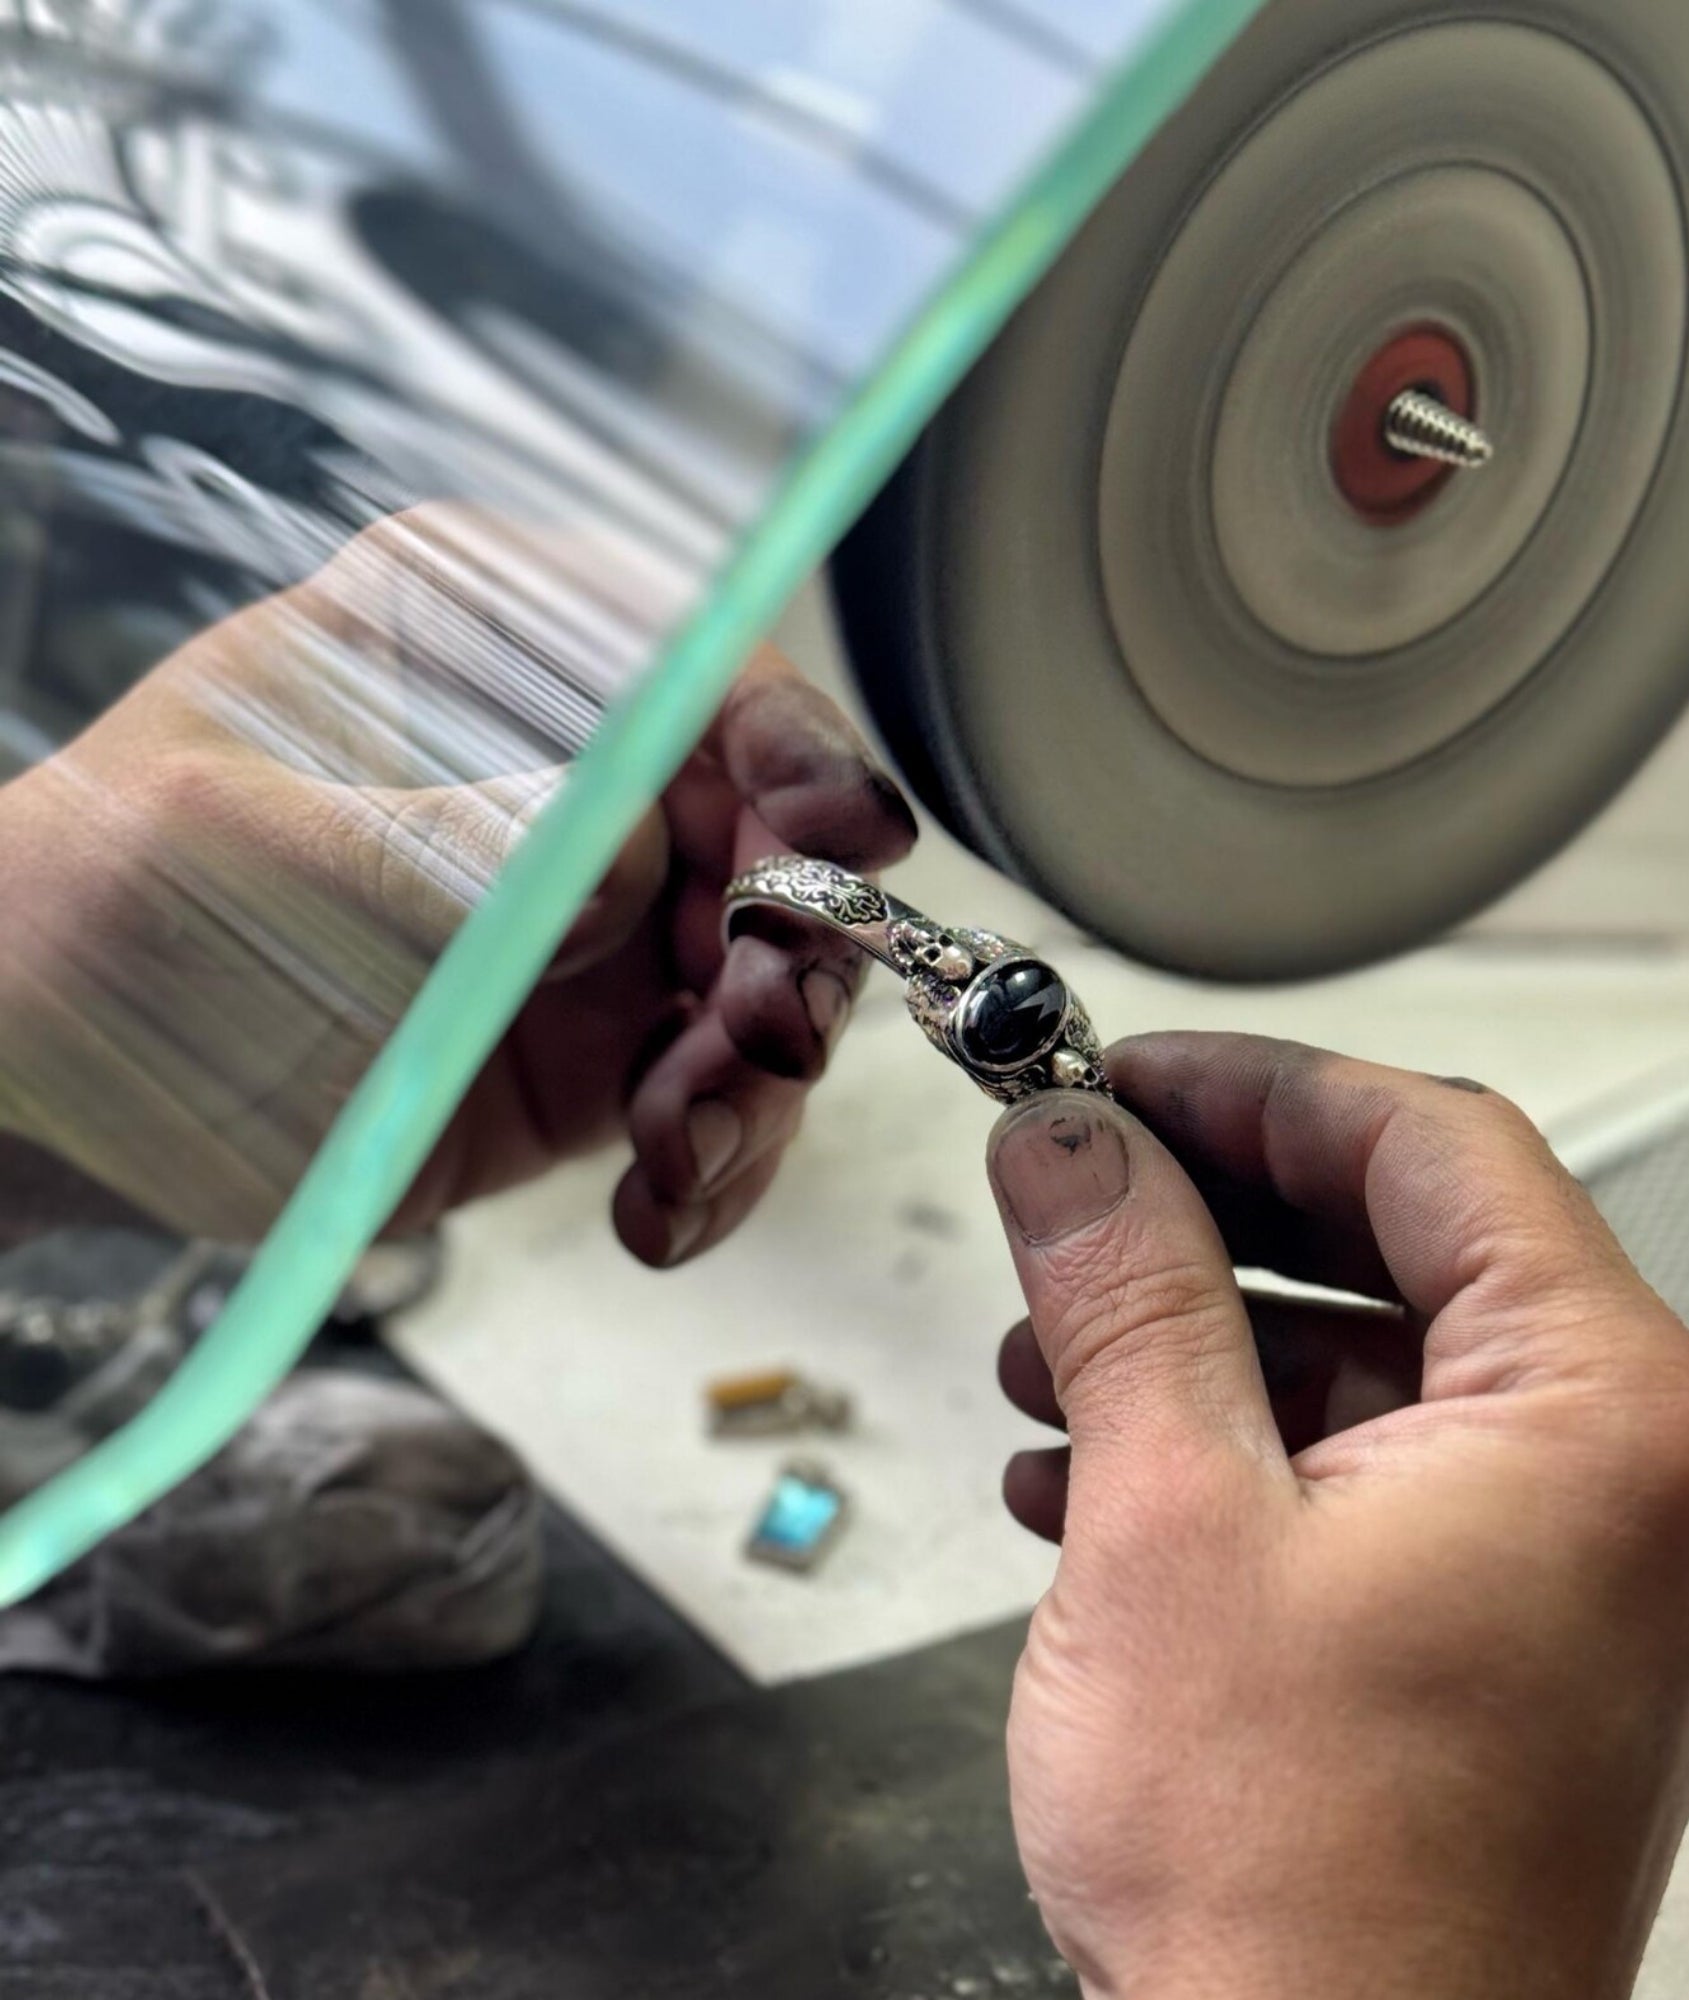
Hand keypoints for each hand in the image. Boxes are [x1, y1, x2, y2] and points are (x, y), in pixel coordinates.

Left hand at [0, 510, 914, 1241]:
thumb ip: (459, 849)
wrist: (53, 1091)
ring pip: (771, 981)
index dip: (798, 744)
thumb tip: (651, 860)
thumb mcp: (252, 853)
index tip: (846, 836)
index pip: (699, 668)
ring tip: (679, 1161)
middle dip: (792, 952)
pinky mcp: (603, 1046)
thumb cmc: (109, 918)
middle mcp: (577, 782)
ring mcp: (603, 920)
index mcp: (487, 658)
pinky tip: (662, 1213)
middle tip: (753, 1045)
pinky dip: (719, 1162)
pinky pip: (717, 1097)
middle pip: (775, 836)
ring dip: (758, 1083)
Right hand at [987, 1034, 1688, 1999]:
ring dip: (1196, 1340)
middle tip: (1078, 1185)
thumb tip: (1073, 1146)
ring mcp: (1567, 1568)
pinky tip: (1089, 1476)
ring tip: (1049, 1352)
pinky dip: (1230, 1448)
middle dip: (1212, 1216)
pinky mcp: (1496, 1636)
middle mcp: (1623, 1482)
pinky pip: (1365, 1474)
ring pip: (1367, 1363)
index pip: (1436, 1145)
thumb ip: (1124, 1290)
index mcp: (1605, 1415)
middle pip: (1405, 1244)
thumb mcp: (1169, 1520)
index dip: (1258, 1086)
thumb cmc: (1302, 1895)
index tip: (1129, 1074)